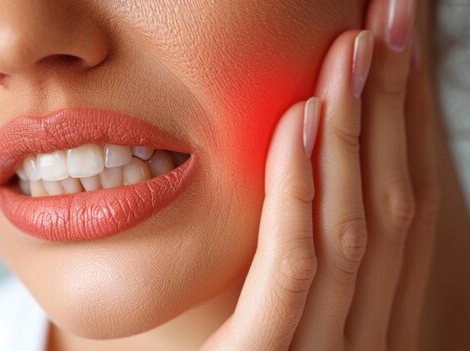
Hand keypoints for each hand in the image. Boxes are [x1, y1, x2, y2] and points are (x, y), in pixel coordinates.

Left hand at [200, 0, 438, 348]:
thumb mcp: (284, 302)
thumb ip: (309, 251)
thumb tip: (318, 156)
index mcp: (379, 318)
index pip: (402, 207)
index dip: (407, 125)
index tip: (396, 48)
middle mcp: (372, 335)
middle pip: (393, 205)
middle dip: (394, 111)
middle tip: (386, 23)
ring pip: (357, 229)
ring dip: (356, 134)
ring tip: (350, 54)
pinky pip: (294, 270)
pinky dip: (302, 193)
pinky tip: (302, 122)